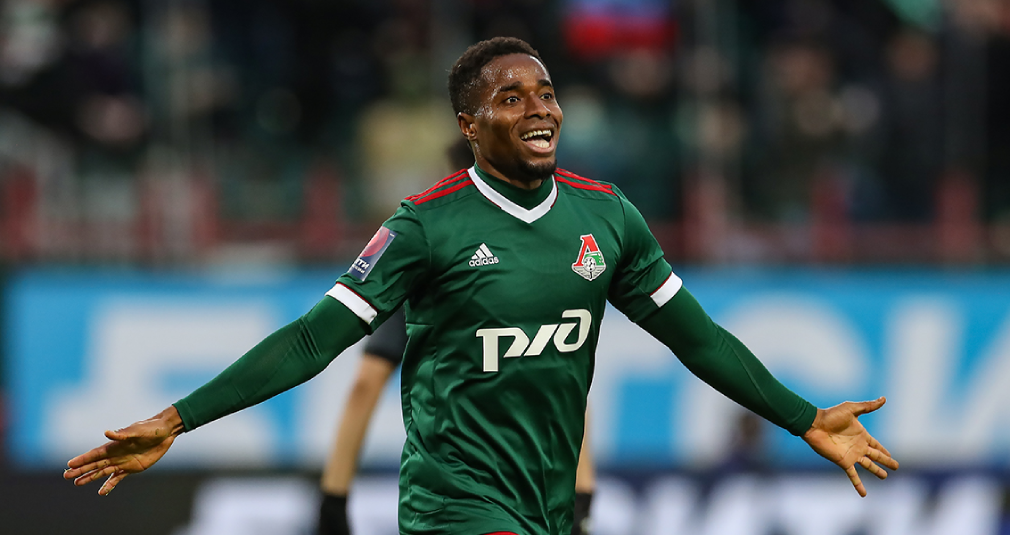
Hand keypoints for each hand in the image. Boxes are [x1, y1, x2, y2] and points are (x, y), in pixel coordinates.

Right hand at [63, 406, 184, 494]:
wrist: (165, 432)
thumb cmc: (151, 429)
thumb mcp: (138, 431)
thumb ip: (122, 434)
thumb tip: (106, 432)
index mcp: (115, 445)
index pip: (95, 454)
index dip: (82, 459)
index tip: (70, 464)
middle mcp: (116, 454)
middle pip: (95, 464)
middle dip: (81, 470)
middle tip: (67, 476)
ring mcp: (123, 462)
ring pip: (103, 472)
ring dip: (90, 477)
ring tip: (77, 483)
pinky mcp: (132, 468)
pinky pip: (118, 478)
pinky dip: (109, 485)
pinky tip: (101, 492)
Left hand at [802, 397, 898, 496]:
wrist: (814, 424)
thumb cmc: (831, 415)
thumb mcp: (852, 409)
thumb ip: (868, 406)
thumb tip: (884, 399)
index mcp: (861, 434)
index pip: (876, 444)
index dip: (884, 450)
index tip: (891, 455)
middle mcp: (858, 446)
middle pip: (876, 455)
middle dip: (886, 461)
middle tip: (896, 467)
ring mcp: (852, 455)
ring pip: (868, 465)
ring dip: (877, 471)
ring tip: (885, 477)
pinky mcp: (844, 462)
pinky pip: (853, 476)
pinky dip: (859, 485)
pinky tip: (864, 494)